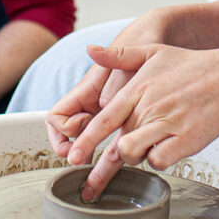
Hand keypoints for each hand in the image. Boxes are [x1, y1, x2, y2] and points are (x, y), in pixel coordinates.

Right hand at [44, 13, 175, 159]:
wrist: (161, 38)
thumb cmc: (140, 45)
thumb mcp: (125, 63)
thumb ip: (112, 88)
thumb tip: (103, 106)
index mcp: (86, 91)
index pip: (57, 117)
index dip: (63, 129)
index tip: (79, 132)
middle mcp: (94, 105)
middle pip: (69, 135)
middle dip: (73, 151)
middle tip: (83, 160)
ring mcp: (111, 114)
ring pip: (93, 143)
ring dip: (93, 163)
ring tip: (95, 180)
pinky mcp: (130, 122)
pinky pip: (115, 143)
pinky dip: (116, 156)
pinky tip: (124, 165)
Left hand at [49, 43, 218, 200]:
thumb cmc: (189, 66)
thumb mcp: (151, 52)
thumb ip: (118, 55)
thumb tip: (89, 50)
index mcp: (136, 91)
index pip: (103, 120)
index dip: (85, 141)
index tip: (73, 158)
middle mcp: (148, 109)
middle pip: (117, 143)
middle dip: (115, 154)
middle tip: (118, 159)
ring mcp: (166, 125)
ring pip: (134, 154)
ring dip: (137, 155)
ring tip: (149, 143)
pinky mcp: (184, 141)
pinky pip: (159, 161)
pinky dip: (159, 159)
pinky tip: (167, 146)